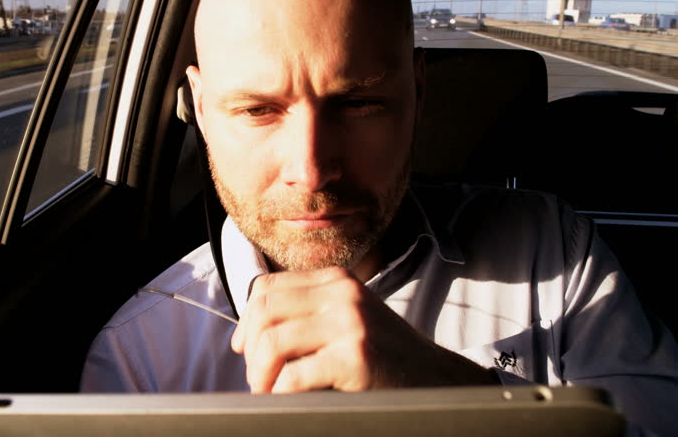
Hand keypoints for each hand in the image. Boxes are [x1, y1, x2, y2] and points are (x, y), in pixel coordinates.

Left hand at [231, 267, 497, 392]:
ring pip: (273, 342)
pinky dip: (281, 393)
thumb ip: (308, 315)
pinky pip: (294, 376)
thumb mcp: (348, 320)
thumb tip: (249, 335)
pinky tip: (288, 402)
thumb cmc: (386, 357)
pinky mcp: (355, 357)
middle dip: (251, 350)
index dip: (247, 320)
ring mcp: (350, 323)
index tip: (244, 348)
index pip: (267, 288)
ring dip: (261, 375)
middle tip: (257, 379)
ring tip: (268, 392)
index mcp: (336, 280)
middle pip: (265, 312)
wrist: (438, 380)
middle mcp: (342, 293)